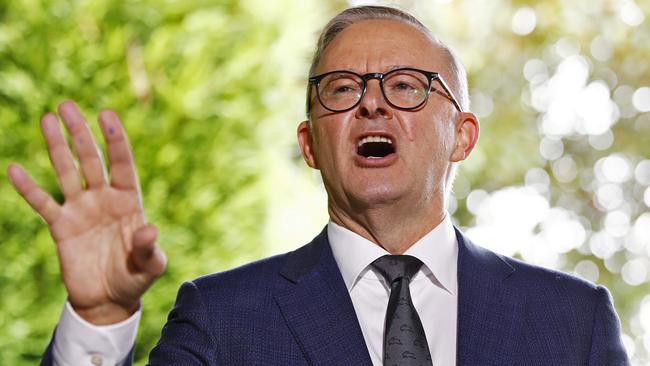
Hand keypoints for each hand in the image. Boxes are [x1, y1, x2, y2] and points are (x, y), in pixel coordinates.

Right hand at [8, 101, 165, 324]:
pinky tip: (15, 169)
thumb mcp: (149, 266)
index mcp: (129, 201)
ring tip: (47, 118)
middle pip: (91, 159)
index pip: (122, 164)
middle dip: (80, 133)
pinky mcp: (60, 227)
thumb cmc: (134, 279)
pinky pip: (42, 203)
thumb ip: (149, 248)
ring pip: (67, 172)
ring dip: (57, 147)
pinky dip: (29, 188)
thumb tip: (149, 229)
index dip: (115, 140)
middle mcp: (104, 199)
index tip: (106, 113)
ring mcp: (81, 210)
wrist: (108, 300)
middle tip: (67, 104)